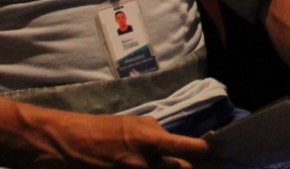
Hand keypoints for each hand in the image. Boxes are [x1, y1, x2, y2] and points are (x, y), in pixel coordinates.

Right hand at [32, 111, 213, 167]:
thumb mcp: (130, 124)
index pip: (187, 147)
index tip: (224, 150)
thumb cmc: (97, 129)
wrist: (63, 143)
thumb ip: (153, 134)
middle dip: (206, 168)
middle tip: (226, 166)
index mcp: (148, 138)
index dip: (208, 151)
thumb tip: (172, 141)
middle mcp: (145, 160)